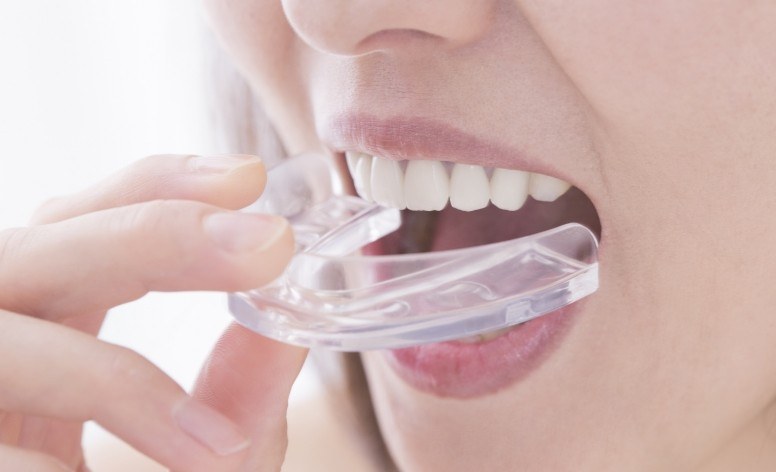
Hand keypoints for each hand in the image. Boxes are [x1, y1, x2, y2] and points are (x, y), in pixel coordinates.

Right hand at [0, 154, 303, 470]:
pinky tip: (177, 470)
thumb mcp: (197, 456)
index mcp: (47, 318)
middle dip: (155, 236)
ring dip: (110, 379)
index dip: (159, 184)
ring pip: (3, 336)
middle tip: (266, 241)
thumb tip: (289, 325)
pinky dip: (79, 447)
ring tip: (217, 445)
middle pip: (38, 247)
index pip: (87, 217)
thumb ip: (237, 398)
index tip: (250, 178)